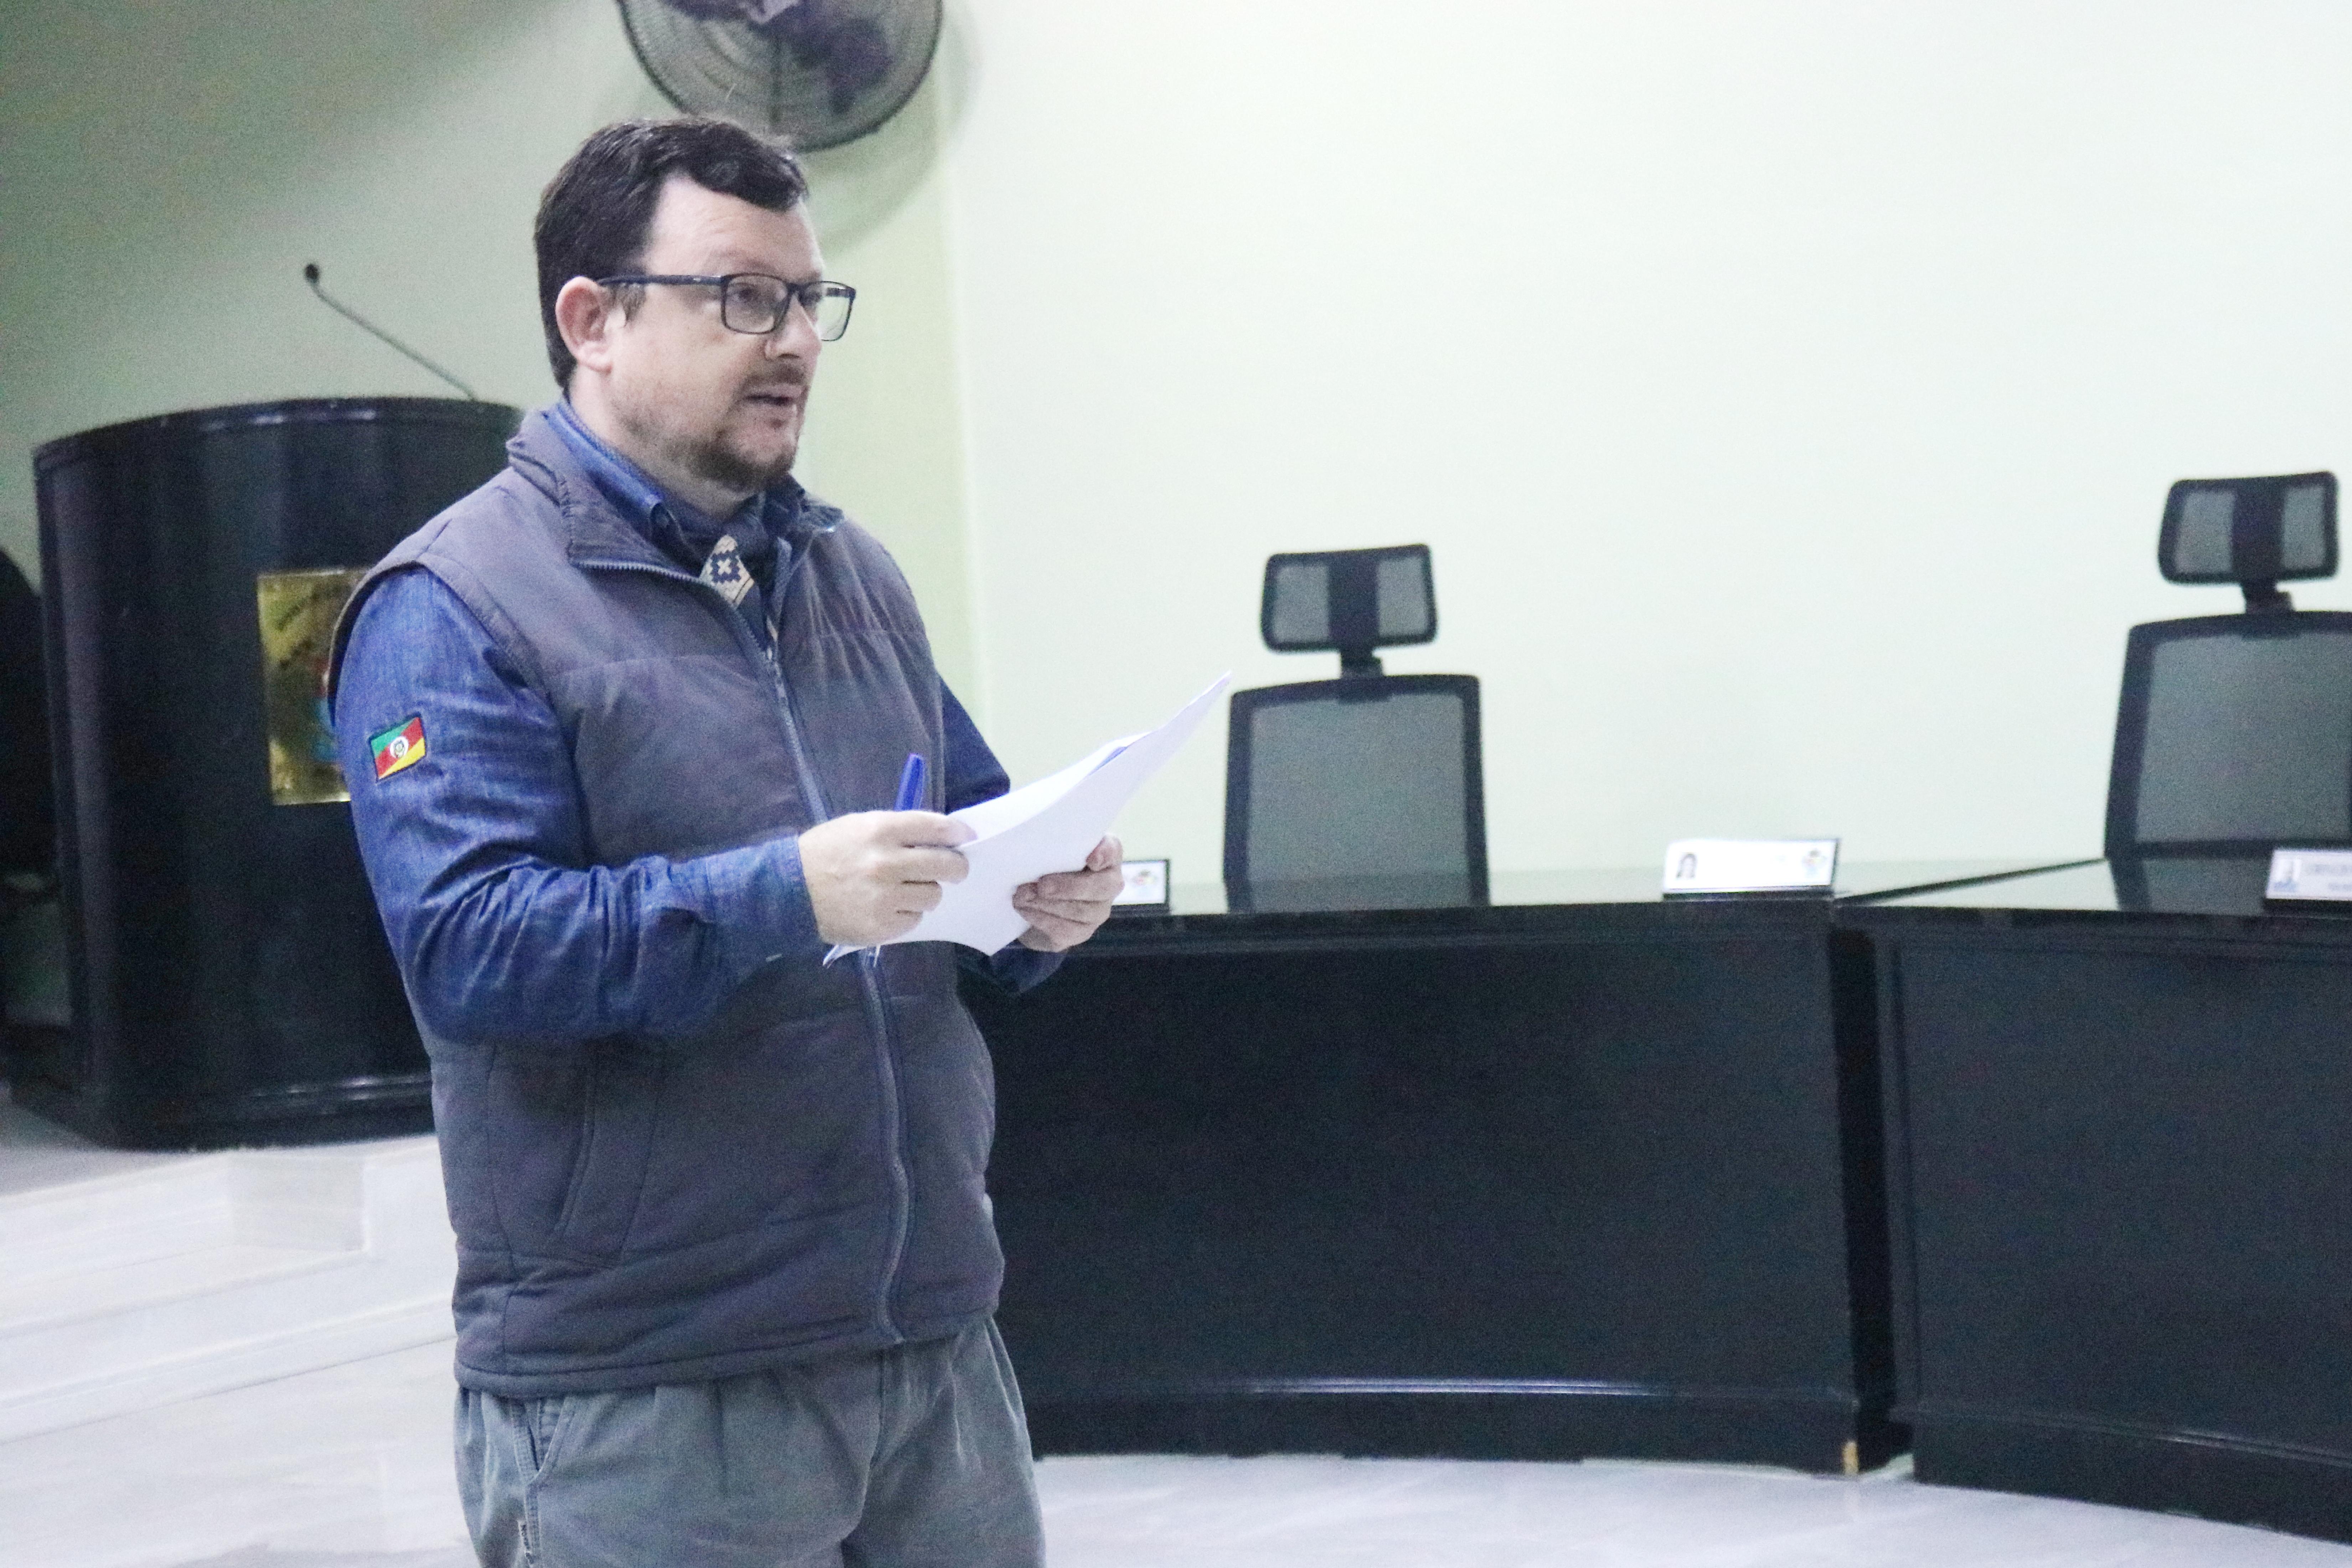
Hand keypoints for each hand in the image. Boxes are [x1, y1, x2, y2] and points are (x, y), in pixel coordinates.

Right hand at [800, 811, 972, 947]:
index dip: (957, 833)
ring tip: (905, 890)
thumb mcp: (857, 826)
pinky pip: (914, 919)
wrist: (788, 892)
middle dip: (956, 867)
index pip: (935, 828)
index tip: (965, 838)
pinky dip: (907, 913)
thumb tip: (940, 835)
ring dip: (925, 892)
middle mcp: (887, 863)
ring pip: (933, 895)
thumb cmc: (825, 853)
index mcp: (880, 831)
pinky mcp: (881, 926)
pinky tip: (887, 907)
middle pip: (946, 865)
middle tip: (954, 869)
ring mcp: (885, 898)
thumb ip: (897, 830)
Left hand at [1013, 835, 1123, 952]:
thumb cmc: (1047, 865)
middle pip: (1102, 887)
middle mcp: (1109, 883)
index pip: (1112, 850)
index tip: (1091, 859)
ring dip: (1047, 904)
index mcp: (1105, 855)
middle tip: (1041, 885)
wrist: (1036, 899)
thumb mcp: (1050, 849)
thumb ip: (1052, 843)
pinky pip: (1066, 930)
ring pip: (1081, 911)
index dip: (1104, 854)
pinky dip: (1041, 919)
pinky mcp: (1082, 932)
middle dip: (1069, 887)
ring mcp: (1098, 911)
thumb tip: (1034, 841)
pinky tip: (1025, 909)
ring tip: (1022, 895)